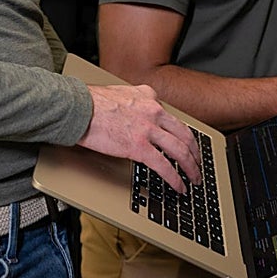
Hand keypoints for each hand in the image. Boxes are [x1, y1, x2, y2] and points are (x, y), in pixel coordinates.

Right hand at [79, 84, 201, 193]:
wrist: (78, 107)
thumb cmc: (92, 101)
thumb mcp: (122, 90)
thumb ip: (136, 96)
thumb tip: (139, 100)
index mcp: (149, 98)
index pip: (174, 119)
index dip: (184, 135)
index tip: (187, 145)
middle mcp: (153, 112)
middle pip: (184, 135)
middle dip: (194, 152)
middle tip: (198, 164)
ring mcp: (148, 130)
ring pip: (180, 151)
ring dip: (190, 168)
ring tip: (194, 179)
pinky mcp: (138, 147)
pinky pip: (164, 166)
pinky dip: (175, 179)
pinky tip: (179, 187)